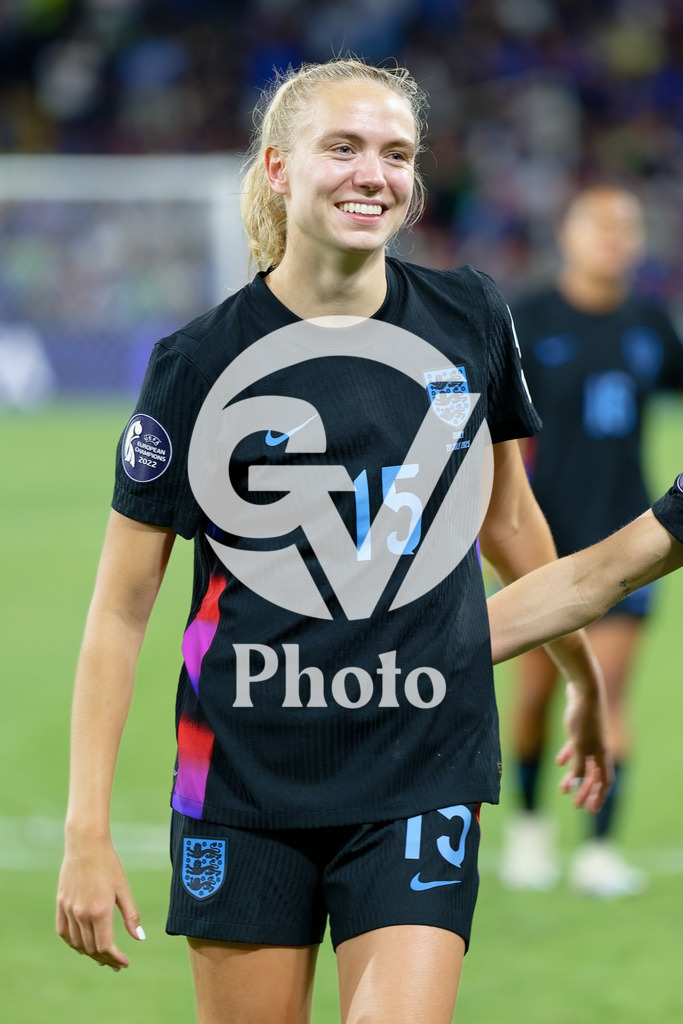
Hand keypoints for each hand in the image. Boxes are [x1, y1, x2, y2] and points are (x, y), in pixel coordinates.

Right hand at [56, 836, 144, 970]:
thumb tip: (139, 938)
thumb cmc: (109, 865)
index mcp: (100, 911)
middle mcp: (82, 914)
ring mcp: (69, 910)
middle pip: (92, 948)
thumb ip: (131, 915)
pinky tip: (82, 945)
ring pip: (77, 944)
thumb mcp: (123, 889)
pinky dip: (73, 943)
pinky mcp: (61, 904)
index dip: (116, 958)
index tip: (125, 963)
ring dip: (90, 954)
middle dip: (105, 959)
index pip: (106, 946)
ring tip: (102, 957)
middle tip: (116, 964)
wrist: (85, 845)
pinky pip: (64, 932)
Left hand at [555, 680, 611, 812]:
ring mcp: (589, 738)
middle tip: (576, 805)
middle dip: (585, 791)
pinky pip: (575, 747)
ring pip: (582, 763)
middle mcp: (598, 748)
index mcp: (603, 754)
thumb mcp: (580, 746)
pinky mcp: (579, 728)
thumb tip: (577, 784)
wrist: (584, 691)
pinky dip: (569, 756)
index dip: (598, 797)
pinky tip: (560, 763)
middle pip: (593, 775)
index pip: (604, 781)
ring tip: (563, 789)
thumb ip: (579, 766)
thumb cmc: (584, 719)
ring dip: (574, 777)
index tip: (590, 810)